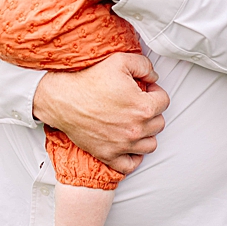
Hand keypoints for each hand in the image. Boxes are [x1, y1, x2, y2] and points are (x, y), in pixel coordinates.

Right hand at [32, 53, 169, 173]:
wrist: (62, 99)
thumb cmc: (89, 80)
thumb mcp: (120, 61)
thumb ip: (145, 66)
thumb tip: (154, 78)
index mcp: (143, 107)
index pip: (164, 101)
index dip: (156, 92)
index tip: (145, 90)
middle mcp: (135, 129)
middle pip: (159, 123)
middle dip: (152, 112)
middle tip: (137, 104)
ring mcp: (122, 144)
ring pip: (150, 144)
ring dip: (146, 133)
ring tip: (134, 122)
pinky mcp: (108, 155)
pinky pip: (131, 164)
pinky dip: (133, 156)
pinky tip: (128, 144)